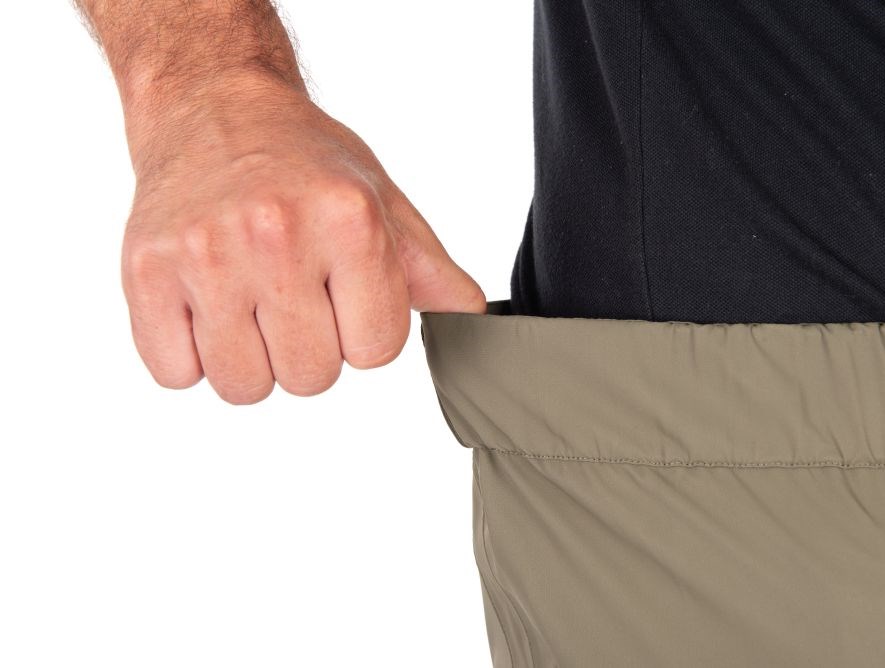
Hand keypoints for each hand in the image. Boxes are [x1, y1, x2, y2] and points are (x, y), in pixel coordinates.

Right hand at [120, 75, 486, 403]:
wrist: (212, 109)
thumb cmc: (305, 163)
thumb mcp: (381, 203)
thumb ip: (427, 272)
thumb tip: (471, 323)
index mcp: (349, 221)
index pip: (376, 351)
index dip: (363, 332)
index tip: (343, 296)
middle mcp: (276, 235)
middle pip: (311, 377)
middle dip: (309, 350)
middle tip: (292, 295)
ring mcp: (204, 254)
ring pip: (243, 386)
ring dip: (251, 359)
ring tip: (248, 301)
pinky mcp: (145, 271)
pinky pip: (176, 374)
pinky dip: (192, 355)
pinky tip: (204, 305)